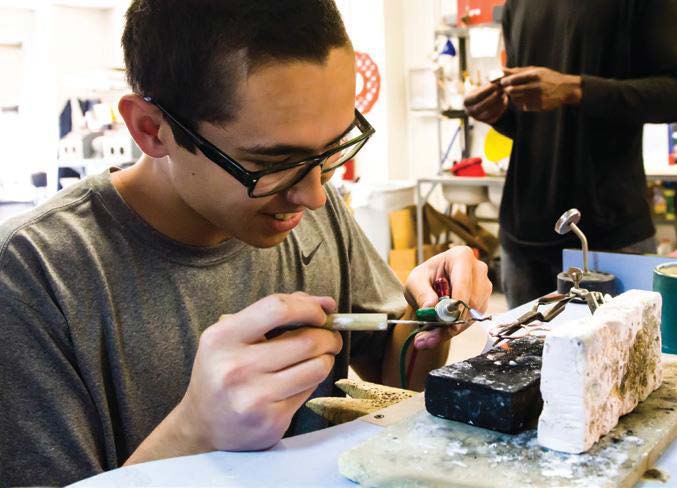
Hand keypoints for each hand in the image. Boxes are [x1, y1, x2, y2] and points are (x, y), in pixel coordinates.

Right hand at [175, 292, 342, 451]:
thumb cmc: (224, 371)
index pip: (277, 308)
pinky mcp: (271, 420)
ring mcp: (253, 397)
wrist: (203, 425)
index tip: (321, 313)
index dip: (308, 307)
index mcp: (222, 338)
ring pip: (316, 367)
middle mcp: (235, 367)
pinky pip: (309, 391)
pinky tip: (300, 381)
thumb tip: (325, 303)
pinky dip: (313, 381)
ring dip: (326, 359)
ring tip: (319, 358)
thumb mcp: (234, 336)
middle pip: (306, 340)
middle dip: (329, 336)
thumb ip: (274, 313)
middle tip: (331, 338)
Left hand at [404, 246, 491, 349]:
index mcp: (461, 256)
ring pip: (474, 313)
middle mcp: (478, 269)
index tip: (447, 323)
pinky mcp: (484, 301)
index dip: (456, 305)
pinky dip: (457, 328)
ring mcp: (484, 285)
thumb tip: (431, 308)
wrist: (430, 285)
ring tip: (431, 334)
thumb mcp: (415, 282)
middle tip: (431, 335)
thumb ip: (421, 294)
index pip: (464, 283)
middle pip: (472, 301)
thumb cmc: (423, 278)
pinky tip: (442, 329)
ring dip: (453, 327)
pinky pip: (473, 319)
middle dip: (453, 321)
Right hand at [463, 82, 508, 123]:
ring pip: (491, 110)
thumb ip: (489, 83)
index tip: (497, 83)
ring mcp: (478, 118)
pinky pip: (496, 114)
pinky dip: (501, 106)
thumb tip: (498, 76)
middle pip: (484, 104)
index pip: (477, 96)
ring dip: (499, 101)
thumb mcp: (482, 87)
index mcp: (466, 101)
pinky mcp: (487, 121)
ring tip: (504, 92)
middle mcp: (470, 112)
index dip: (488, 89)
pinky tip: (504, 98)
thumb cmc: (482, 92)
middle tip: (503, 88)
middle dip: (494, 95)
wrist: (481, 104)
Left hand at [500, 66, 581, 110]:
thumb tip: (501, 69)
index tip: (503, 82)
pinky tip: (528, 98)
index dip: (504, 82)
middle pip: (511, 91)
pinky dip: (522, 103)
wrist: (565, 89)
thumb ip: (518, 71)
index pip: (512, 80)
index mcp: (534, 75)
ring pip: (515, 100)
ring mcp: (537, 98)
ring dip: (514, 97)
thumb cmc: (547, 77)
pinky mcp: (538, 107)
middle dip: (507, 90)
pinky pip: (523, 106)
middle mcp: (535, 86)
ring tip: (519, 92)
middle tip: (508, 88)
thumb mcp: (535, 70)